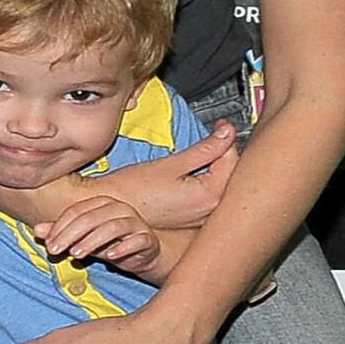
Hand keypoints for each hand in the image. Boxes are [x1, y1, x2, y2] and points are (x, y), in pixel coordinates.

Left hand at [37, 195, 158, 275]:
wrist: (142, 254)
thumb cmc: (109, 243)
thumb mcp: (82, 239)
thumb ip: (62, 233)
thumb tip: (37, 229)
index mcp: (102, 203)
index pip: (76, 211)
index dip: (59, 227)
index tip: (47, 244)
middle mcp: (119, 208)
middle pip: (91, 217)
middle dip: (70, 234)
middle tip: (55, 250)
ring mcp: (135, 222)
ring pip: (113, 227)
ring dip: (92, 241)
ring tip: (76, 254)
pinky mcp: (147, 238)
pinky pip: (137, 239)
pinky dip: (123, 247)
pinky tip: (110, 256)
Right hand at [106, 119, 239, 229]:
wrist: (112, 208)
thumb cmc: (132, 190)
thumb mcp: (171, 163)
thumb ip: (205, 148)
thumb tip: (226, 132)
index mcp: (209, 196)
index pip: (232, 159)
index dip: (226, 137)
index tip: (219, 125)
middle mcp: (210, 211)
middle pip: (232, 173)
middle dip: (226, 151)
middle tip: (214, 135)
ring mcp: (202, 217)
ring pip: (223, 184)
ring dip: (218, 165)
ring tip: (205, 151)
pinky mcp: (193, 218)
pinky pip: (211, 195)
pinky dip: (209, 179)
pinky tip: (196, 172)